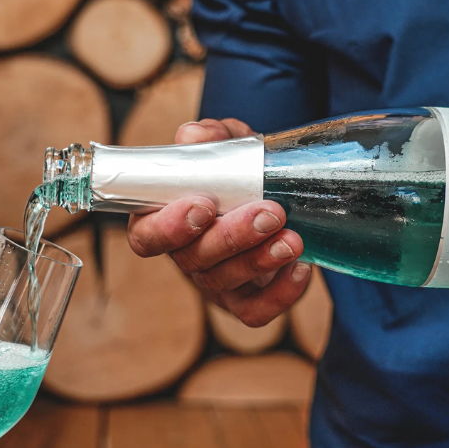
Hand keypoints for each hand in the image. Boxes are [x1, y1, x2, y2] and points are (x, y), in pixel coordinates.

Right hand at [127, 118, 311, 326]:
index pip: (147, 236)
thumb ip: (212, 139)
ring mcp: (213, 283)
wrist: (272, 197)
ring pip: (225, 282)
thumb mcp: (227, 147)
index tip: (202, 205)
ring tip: (292, 239)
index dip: (169, 227)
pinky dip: (280, 295)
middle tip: (269, 214)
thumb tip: (194, 135)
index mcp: (164, 220)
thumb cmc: (237, 174)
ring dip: (259, 260)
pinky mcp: (245, 301)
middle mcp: (184, 255)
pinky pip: (255, 312)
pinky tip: (301, 268)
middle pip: (193, 259)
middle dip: (231, 238)